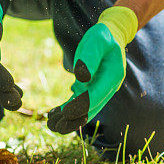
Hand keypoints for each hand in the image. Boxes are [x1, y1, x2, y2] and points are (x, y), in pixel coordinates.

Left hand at [47, 6, 137, 133]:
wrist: (110, 37)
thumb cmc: (102, 37)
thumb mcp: (97, 40)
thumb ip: (90, 57)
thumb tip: (82, 78)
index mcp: (113, 76)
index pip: (96, 96)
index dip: (81, 106)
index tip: (65, 113)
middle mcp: (109, 87)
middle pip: (92, 108)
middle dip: (74, 120)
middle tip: (55, 127)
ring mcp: (101, 90)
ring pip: (85, 109)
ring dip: (69, 119)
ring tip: (50, 124)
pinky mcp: (92, 89)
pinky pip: (80, 103)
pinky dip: (68, 110)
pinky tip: (54, 114)